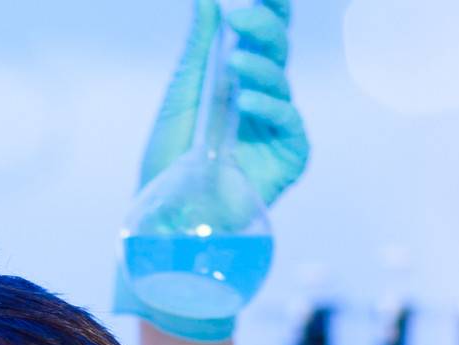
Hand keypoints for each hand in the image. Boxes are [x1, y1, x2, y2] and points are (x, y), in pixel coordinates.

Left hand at [136, 0, 308, 206]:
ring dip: (259, 69)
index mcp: (241, 78)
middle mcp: (263, 99)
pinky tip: (247, 101)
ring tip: (233, 65)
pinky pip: (289, 123)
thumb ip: (201, 44)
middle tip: (240, 16)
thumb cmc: (173, 155)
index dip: (270, 7)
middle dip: (265, 26)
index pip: (265, 34)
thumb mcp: (184, 91)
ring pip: (282, 82)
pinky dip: (270, 106)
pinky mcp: (288, 157)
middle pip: (279, 50)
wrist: (169, 210)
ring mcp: (276, 129)